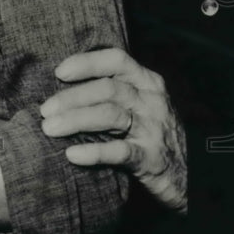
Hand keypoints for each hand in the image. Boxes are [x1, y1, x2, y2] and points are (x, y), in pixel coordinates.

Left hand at [39, 47, 187, 212]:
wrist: (189, 174)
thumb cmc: (149, 132)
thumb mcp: (138, 103)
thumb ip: (110, 90)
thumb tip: (60, 85)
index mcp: (147, 82)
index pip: (116, 60)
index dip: (86, 63)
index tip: (59, 72)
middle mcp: (152, 101)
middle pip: (107, 89)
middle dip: (71, 98)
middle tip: (45, 110)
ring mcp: (153, 129)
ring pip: (110, 115)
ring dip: (75, 120)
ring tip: (49, 128)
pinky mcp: (152, 159)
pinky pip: (120, 152)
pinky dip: (94, 152)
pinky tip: (72, 154)